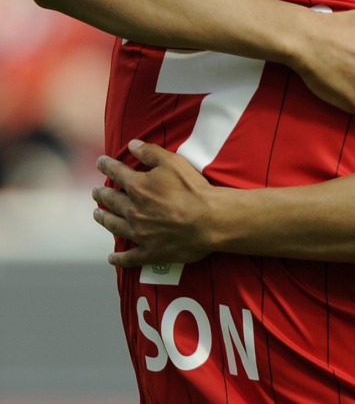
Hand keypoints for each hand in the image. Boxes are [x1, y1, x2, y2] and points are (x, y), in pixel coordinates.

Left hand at [93, 140, 218, 267]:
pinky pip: (129, 258)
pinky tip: (112, 258)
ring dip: (104, 220)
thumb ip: (151, 152)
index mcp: (138, 187)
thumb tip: (132, 145)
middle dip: (102, 195)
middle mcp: (133, 211)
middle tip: (96, 192)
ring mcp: (140, 233)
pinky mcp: (150, 252)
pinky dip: (119, 259)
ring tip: (97, 215)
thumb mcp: (173, 162)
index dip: (107, 166)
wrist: (209, 220)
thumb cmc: (193, 189)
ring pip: (115, 226)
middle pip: (111, 201)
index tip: (100, 162)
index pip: (117, 173)